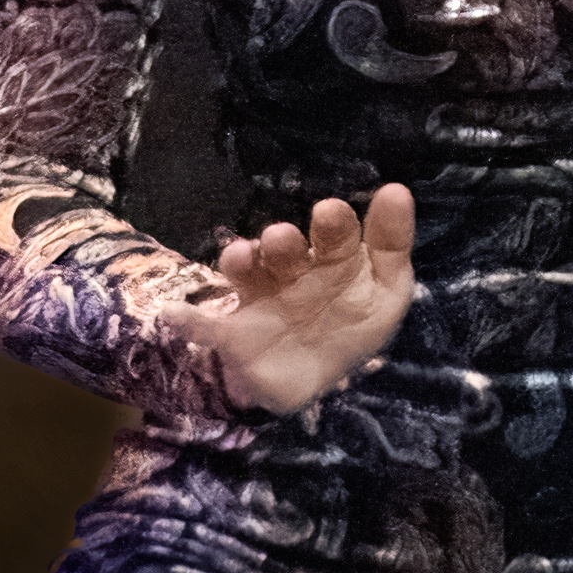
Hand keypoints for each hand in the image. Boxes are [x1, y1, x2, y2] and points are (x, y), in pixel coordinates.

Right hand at [168, 184, 419, 415]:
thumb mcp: (385, 293)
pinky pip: (206, 326)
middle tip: (284, 238)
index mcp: (332, 259)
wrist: (309, 382)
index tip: (332, 211)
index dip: (335, 224)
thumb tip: (397, 189)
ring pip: (246, 273)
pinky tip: (175, 314)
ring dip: (241, 261)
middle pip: (286, 249)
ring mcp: (259, 299)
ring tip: (243, 258)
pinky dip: (188, 321)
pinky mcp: (233, 334)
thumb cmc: (349, 326)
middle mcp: (292, 271)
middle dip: (285, 242)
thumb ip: (392, 248)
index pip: (336, 235)